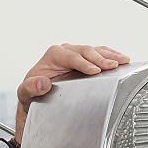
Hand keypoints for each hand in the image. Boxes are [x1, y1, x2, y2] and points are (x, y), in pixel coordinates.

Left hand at [15, 43, 129, 143]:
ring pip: (96, 50)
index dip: (83, 63)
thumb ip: (31, 87)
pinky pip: (101, 54)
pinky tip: (122, 61)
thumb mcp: (25, 93)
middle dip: (100, 58)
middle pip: (86, 51)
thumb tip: (42, 83)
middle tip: (112, 66)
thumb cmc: (32, 94)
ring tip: (123, 61)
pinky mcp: (86, 60)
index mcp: (53, 55)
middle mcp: (66, 51)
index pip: (71, 56)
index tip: (94, 71)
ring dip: (110, 55)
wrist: (37, 98)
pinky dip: (112, 56)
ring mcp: (77, 55)